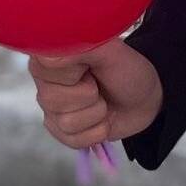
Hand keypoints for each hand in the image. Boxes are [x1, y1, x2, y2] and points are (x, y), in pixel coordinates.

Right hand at [27, 40, 163, 150]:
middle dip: (88, 94)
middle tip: (98, 85)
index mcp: (49, 54)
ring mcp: (49, 107)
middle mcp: (43, 80)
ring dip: (96, 113)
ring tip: (102, 101)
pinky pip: (72, 139)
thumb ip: (80, 46)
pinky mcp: (59, 130)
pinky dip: (96, 132)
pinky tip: (101, 119)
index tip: (89, 66)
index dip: (73, 71)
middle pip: (51, 98)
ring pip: (65, 122)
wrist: (142, 99)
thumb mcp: (110, 50)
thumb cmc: (125, 71)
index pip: (45, 67)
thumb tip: (48, 57)